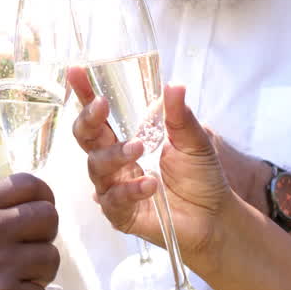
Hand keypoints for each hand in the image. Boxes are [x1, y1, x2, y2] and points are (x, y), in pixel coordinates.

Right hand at [69, 67, 234, 261]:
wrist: (214, 218)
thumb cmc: (200, 177)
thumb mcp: (194, 141)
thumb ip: (179, 116)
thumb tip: (174, 85)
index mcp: (126, 137)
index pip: (99, 114)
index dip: (85, 93)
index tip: (76, 71)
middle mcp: (114, 161)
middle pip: (85, 137)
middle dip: (88, 119)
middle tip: (101, 106)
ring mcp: (114, 187)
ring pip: (96, 167)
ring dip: (115, 155)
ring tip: (139, 148)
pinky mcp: (120, 214)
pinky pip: (113, 200)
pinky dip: (130, 190)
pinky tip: (150, 184)